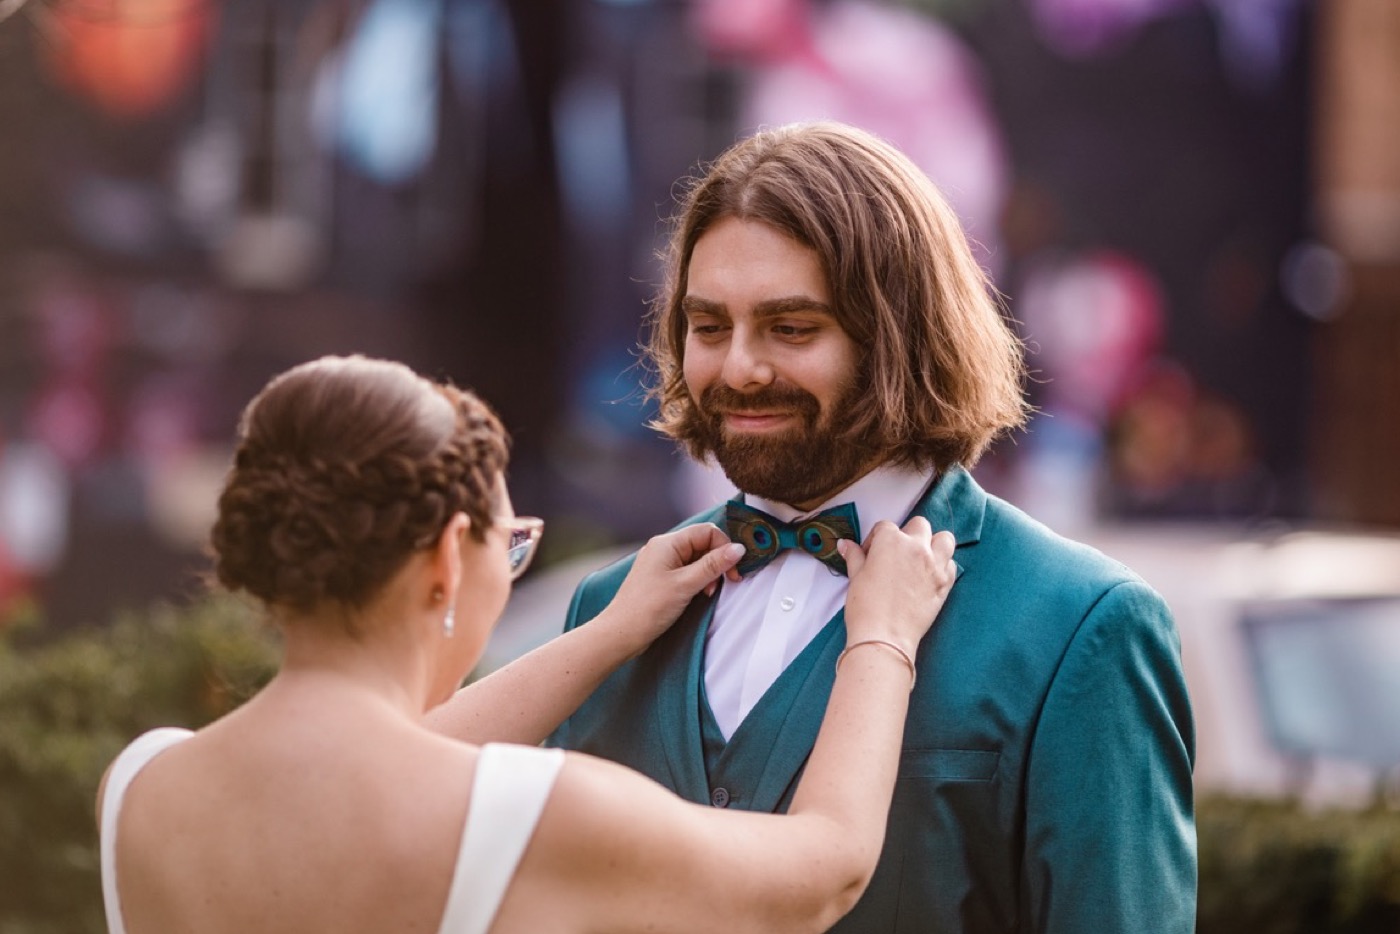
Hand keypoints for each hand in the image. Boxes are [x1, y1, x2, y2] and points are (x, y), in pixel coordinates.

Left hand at [605, 524, 744, 654]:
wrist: (621, 634)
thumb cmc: (648, 608)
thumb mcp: (686, 585)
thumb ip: (713, 565)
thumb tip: (738, 548)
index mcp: (667, 543)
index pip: (707, 531)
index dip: (724, 548)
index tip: (734, 570)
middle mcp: (663, 548)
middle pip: (702, 544)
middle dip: (717, 562)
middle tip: (724, 583)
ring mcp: (661, 563)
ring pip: (696, 558)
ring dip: (708, 574)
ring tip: (707, 593)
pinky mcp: (661, 578)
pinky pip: (687, 570)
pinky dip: (697, 581)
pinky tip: (699, 594)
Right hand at [837, 517, 956, 657]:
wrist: (884, 636)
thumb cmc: (867, 607)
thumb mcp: (856, 577)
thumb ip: (854, 556)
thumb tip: (845, 545)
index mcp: (891, 540)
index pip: (885, 527)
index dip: (875, 539)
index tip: (871, 553)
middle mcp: (916, 547)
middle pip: (919, 525)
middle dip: (907, 534)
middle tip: (896, 552)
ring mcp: (934, 564)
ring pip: (944, 539)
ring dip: (934, 543)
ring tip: (921, 556)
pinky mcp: (945, 583)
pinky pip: (951, 564)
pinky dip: (943, 566)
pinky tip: (929, 575)